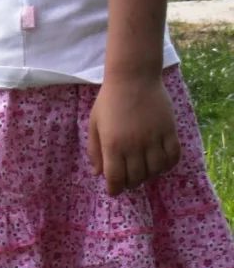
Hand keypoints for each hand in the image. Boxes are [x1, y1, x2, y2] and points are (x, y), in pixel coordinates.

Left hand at [87, 75, 180, 196]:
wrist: (133, 77)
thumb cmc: (109, 101)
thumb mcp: (94, 126)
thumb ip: (95, 151)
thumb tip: (97, 173)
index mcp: (113, 145)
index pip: (115, 179)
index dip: (115, 189)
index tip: (114, 189)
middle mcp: (134, 145)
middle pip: (136, 178)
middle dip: (131, 183)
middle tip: (128, 178)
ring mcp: (153, 138)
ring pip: (155, 170)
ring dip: (149, 175)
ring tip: (144, 170)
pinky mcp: (169, 130)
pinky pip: (173, 156)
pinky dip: (168, 164)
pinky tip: (161, 162)